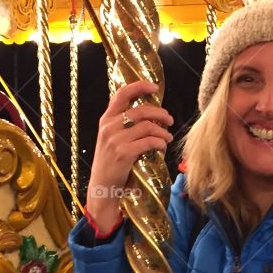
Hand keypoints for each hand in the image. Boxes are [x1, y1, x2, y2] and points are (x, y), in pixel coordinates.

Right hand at [86, 81, 172, 233]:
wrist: (102, 186)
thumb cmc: (111, 162)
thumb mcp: (111, 138)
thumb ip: (124, 124)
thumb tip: (149, 113)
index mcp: (106, 119)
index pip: (122, 93)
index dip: (139, 86)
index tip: (154, 87)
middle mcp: (109, 126)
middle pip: (141, 110)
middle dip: (160, 113)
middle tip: (169, 121)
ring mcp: (115, 140)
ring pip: (148, 126)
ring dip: (163, 131)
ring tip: (168, 137)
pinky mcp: (123, 153)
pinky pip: (149, 142)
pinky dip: (160, 143)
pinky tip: (162, 146)